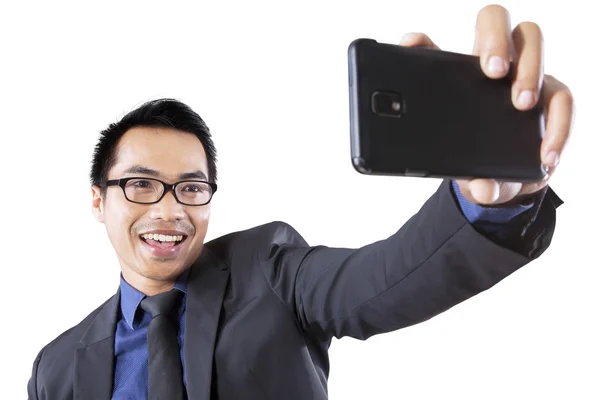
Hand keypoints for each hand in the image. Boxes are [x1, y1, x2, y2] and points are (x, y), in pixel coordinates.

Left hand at [399, 4, 574, 205]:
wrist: (506, 181)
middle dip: (496, 41)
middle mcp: (491, 69)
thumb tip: (482, 187)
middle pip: (494, 23)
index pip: (435, 48)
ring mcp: (523, 76)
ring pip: (532, 41)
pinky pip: (562, 97)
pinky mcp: (551, 96)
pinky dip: (558, 123)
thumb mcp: (463, 171)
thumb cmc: (476, 164)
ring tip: (522, 104)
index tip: (413, 46)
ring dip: (530, 69)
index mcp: (456, 79)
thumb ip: (469, 178)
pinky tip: (546, 151)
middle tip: (493, 72)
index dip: (422, 43)